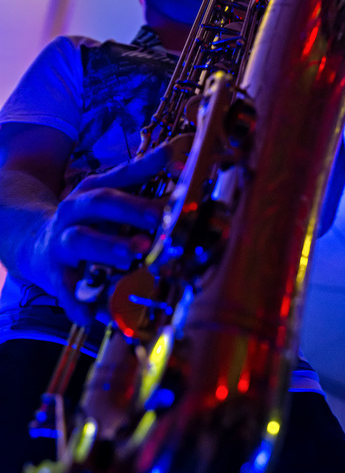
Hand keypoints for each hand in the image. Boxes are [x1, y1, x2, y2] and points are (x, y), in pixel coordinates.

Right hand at [27, 142, 179, 325]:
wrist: (36, 244)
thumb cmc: (88, 220)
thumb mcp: (110, 196)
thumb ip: (144, 181)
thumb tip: (180, 158)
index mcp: (94, 189)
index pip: (123, 174)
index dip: (148, 165)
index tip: (172, 158)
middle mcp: (76, 210)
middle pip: (103, 203)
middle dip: (132, 209)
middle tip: (159, 216)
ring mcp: (63, 241)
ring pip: (82, 240)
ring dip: (109, 246)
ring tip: (133, 253)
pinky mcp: (55, 273)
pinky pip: (66, 288)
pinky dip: (78, 302)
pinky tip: (92, 314)